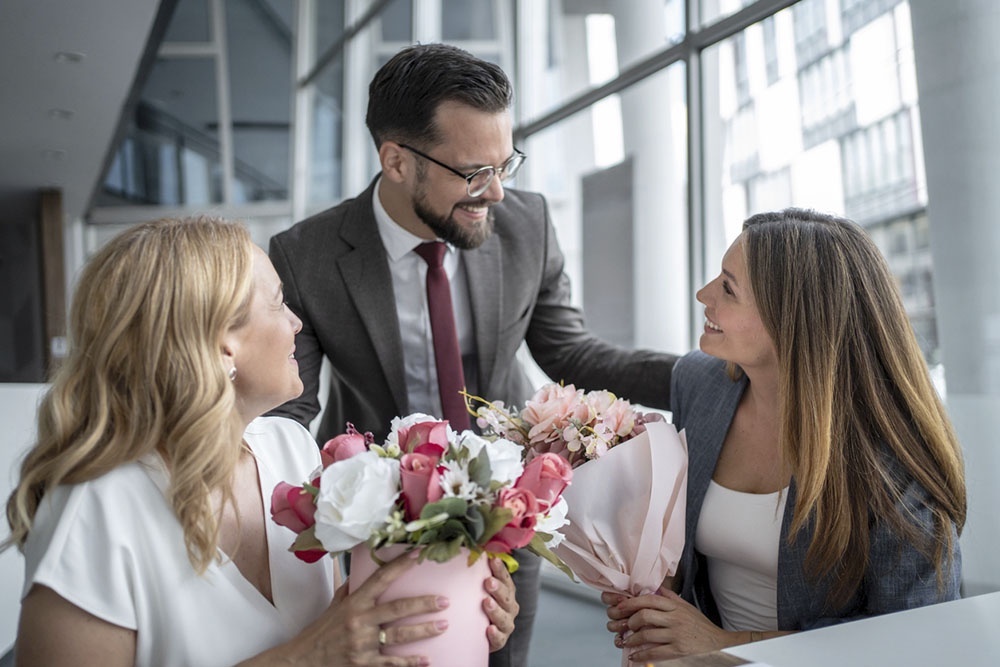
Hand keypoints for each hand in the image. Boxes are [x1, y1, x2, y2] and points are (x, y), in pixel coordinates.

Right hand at [260, 552, 446, 666]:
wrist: (303, 660)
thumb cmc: (321, 632)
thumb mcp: (334, 606)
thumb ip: (351, 590)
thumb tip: (363, 572)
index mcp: (354, 603)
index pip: (381, 579)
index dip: (401, 565)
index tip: (420, 554)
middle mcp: (360, 621)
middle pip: (398, 608)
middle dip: (423, 604)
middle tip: (444, 601)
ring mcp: (363, 643)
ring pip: (399, 635)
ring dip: (424, 630)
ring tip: (443, 625)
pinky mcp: (364, 663)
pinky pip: (391, 662)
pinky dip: (410, 662)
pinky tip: (426, 660)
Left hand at [483, 556, 518, 651]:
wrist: (477, 634)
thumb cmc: (477, 606)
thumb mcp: (477, 589)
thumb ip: (475, 575)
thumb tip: (467, 550)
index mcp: (507, 592)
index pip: (505, 579)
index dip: (500, 570)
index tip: (493, 560)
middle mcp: (509, 607)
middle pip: (506, 597)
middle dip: (498, 589)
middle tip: (488, 582)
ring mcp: (506, 624)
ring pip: (504, 617)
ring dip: (496, 610)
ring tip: (486, 602)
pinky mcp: (500, 641)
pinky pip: (499, 639)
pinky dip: (495, 634)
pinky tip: (489, 629)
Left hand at [602, 588, 740, 662]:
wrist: (720, 645)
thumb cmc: (702, 628)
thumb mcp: (688, 608)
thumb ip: (671, 598)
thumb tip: (656, 587)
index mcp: (676, 607)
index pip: (649, 599)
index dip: (631, 602)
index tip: (619, 606)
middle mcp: (675, 619)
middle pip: (644, 615)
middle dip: (629, 620)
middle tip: (622, 625)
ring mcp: (677, 635)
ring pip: (647, 634)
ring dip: (631, 639)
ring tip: (625, 641)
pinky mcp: (679, 651)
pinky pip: (655, 652)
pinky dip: (641, 655)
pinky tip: (635, 656)